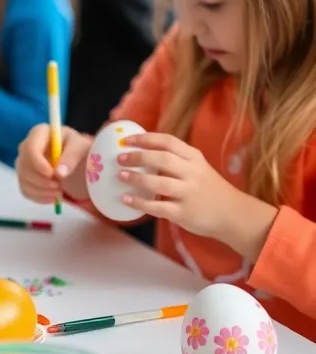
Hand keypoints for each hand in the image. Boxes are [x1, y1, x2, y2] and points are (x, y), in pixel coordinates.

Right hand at [17, 124, 92, 204]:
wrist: (74, 158)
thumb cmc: (77, 147)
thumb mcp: (80, 147)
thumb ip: (71, 157)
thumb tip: (59, 174)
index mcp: (39, 133)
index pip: (30, 148)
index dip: (38, 163)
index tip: (51, 174)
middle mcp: (27, 147)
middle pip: (24, 166)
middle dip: (41, 180)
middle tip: (59, 187)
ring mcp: (24, 163)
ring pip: (24, 180)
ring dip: (41, 190)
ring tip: (60, 192)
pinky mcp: (25, 177)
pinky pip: (26, 190)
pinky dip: (39, 197)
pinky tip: (53, 197)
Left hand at [117, 133, 276, 256]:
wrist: (232, 214)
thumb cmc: (209, 189)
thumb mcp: (198, 167)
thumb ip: (176, 160)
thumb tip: (142, 152)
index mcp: (194, 158)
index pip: (168, 142)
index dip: (145, 139)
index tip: (127, 140)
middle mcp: (192, 173)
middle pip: (162, 160)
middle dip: (138, 157)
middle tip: (120, 158)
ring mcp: (188, 193)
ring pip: (158, 183)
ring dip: (136, 179)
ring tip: (121, 176)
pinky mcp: (183, 213)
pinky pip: (157, 207)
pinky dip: (140, 203)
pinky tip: (126, 199)